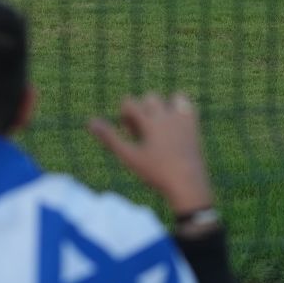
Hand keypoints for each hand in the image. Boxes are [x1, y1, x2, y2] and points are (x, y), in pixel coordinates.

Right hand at [88, 94, 213, 214]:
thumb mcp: (129, 157)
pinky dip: (179, 110)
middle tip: (142, 132)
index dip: (125, 114)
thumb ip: (109, 138)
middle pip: (150, 97)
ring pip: (173, 97)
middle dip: (143, 110)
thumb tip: (89, 121)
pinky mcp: (194, 127)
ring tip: (160, 125)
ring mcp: (183, 120)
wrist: (188, 186)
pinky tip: (174, 127)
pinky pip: (188, 105)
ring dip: (164, 107)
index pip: (130, 101)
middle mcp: (167, 116)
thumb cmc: (155, 173)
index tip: (128, 131)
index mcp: (150, 122)